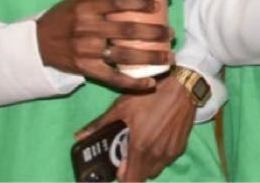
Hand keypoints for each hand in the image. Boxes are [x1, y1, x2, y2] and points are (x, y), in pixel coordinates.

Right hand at [36, 0, 173, 91]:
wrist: (37, 43)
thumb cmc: (65, 16)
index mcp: (87, 6)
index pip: (118, 1)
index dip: (140, 3)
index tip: (158, 6)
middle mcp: (87, 27)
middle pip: (126, 30)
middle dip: (153, 33)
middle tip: (170, 34)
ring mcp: (86, 50)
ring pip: (123, 55)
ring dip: (150, 57)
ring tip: (168, 57)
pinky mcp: (84, 69)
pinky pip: (111, 77)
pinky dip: (131, 82)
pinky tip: (149, 82)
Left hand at [76, 75, 194, 181]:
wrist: (182, 86)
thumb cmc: (150, 94)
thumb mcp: (121, 107)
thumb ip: (99, 124)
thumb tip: (77, 136)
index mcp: (139, 147)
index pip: (131, 181)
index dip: (122, 176)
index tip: (119, 164)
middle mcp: (156, 155)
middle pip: (142, 177)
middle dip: (133, 169)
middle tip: (129, 151)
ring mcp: (170, 152)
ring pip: (155, 169)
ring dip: (146, 163)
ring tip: (143, 143)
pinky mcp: (180, 146)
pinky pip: (166, 159)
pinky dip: (159, 155)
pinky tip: (157, 136)